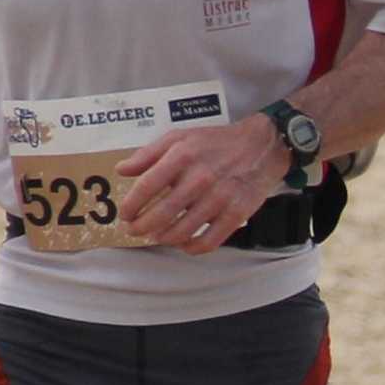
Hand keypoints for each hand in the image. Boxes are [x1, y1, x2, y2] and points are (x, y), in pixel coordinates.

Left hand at [117, 112, 291, 251]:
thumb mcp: (180, 137)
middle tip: (134, 230)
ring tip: (157, 235)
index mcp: (183, 156)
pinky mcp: (236, 214)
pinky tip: (183, 243)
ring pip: (181, 232)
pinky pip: (209, 242)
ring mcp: (219, 198)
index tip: (125, 214)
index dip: (131, 205)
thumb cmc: (217, 142)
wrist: (262, 146)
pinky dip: (191, 248)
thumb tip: (122, 170)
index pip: (147, 187)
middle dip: (140, 227)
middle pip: (161, 214)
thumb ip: (148, 154)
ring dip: (163, 238)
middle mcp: (200, 178)